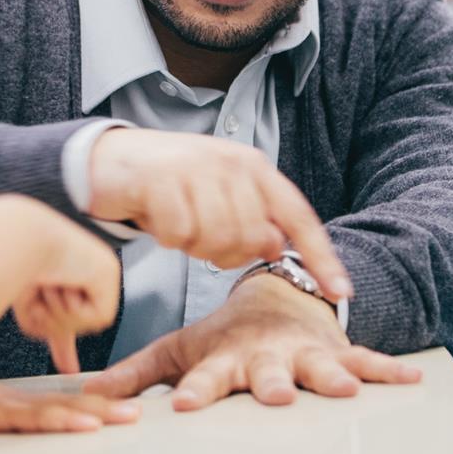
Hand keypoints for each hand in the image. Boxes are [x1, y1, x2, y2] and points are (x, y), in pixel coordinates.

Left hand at [0, 368, 140, 445]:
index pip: (33, 415)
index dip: (62, 420)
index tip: (92, 424)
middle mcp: (6, 398)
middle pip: (58, 404)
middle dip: (97, 410)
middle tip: (132, 414)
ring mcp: (11, 399)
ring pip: (59, 401)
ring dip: (95, 406)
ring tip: (129, 410)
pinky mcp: (11, 402)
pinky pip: (51, 401)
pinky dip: (79, 402)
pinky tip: (100, 407)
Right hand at [8, 204, 121, 372]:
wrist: (18, 242)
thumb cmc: (14, 269)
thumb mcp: (30, 310)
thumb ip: (48, 334)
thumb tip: (69, 369)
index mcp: (64, 276)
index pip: (71, 316)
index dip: (66, 346)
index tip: (70, 370)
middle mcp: (85, 273)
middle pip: (74, 326)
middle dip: (53, 322)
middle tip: (41, 296)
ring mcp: (100, 272)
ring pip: (85, 323)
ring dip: (61, 312)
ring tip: (50, 284)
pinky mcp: (109, 276)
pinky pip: (96, 317)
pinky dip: (74, 309)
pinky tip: (65, 285)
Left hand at [85, 272, 420, 410]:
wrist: (273, 299)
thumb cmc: (222, 337)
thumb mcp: (178, 350)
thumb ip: (135, 374)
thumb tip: (88, 397)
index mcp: (225, 360)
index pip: (205, 379)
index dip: (196, 393)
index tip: (184, 406)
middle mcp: (265, 357)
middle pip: (267, 375)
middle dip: (273, 386)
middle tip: (277, 397)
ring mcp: (303, 354)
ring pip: (318, 369)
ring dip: (331, 378)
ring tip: (345, 390)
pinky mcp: (335, 352)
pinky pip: (366, 361)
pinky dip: (388, 370)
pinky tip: (412, 378)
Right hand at [86, 129, 352, 299]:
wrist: (111, 160)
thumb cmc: (172, 187)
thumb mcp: (219, 198)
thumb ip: (252, 222)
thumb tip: (276, 249)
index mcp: (254, 168)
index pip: (299, 217)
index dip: (321, 257)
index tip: (341, 293)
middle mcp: (232, 163)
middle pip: (252, 240)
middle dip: (228, 254)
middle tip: (202, 241)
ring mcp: (196, 169)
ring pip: (216, 240)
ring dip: (194, 246)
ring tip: (180, 226)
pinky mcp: (161, 179)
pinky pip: (179, 235)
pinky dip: (167, 237)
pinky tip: (158, 219)